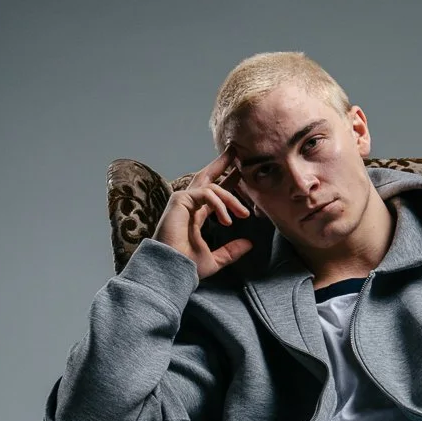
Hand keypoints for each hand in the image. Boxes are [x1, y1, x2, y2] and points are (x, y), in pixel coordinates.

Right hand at [151, 150, 254, 281]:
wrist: (172, 269)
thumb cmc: (187, 266)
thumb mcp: (216, 259)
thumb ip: (231, 251)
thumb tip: (249, 244)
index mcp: (195, 214)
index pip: (213, 193)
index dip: (228, 183)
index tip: (241, 175)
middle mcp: (188, 204)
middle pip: (207, 176)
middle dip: (222, 163)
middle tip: (236, 151)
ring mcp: (183, 200)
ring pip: (212, 187)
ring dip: (232, 197)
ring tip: (245, 213)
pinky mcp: (180, 200)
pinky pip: (206, 193)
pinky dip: (220, 204)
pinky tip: (227, 220)